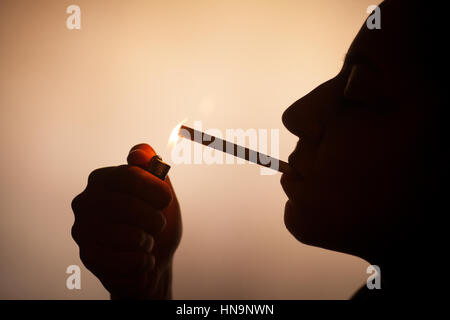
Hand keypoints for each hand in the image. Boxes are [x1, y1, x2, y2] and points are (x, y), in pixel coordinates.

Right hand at [71, 144, 181, 298]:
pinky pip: (126, 261)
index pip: (130, 176)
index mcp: (101, 178)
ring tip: (146, 241)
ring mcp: (81, 229)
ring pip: (130, 235)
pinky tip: (140, 259)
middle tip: (158, 225)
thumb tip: (137, 154)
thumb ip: (153, 166)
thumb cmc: (155, 220)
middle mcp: (84, 201)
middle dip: (154, 219)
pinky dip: (143, 262)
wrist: (152, 260)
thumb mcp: (161, 190)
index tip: (167, 200)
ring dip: (149, 241)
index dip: (156, 190)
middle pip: (128, 206)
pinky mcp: (87, 257)